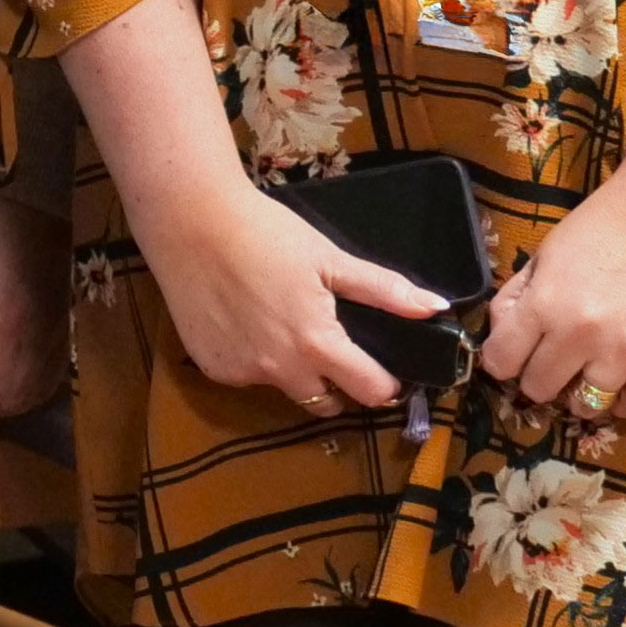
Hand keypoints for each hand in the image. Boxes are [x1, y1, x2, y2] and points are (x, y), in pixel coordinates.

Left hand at [0, 184, 71, 416]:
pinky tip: (13, 381)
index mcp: (0, 323)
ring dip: (7, 401)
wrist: (35, 196)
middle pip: (10, 398)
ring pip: (34, 392)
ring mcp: (55, 334)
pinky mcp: (65, 326)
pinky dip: (31, 388)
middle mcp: (34, 339)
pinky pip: (52, 375)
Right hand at [130, 180, 442, 420]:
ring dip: (293, 371)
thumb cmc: (266, 233)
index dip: (385, 382)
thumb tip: (436, 307)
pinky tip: (243, 320)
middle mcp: (281, 369)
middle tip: (329, 345)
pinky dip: (252, 358)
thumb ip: (383, 290)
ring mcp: (243, 372)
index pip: (371, 392)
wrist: (190, 222)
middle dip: (337, 384)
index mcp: (318, 343)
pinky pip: (246, 375)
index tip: (382, 367)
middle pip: (328, 404)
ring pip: (285, 388)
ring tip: (280, 325)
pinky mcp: (212, 367)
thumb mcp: (329, 258)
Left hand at [476, 183, 625, 425]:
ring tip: (583, 376)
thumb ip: (517, 296)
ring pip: (587, 405)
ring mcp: (625, 351)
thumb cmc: (602, 225)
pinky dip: (625, 403)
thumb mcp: (544, 254)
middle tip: (549, 364)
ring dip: (579, 396)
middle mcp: (579, 335)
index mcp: (543, 304)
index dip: (501, 361)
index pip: (501, 361)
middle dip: (537, 378)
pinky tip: (618, 388)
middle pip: (540, 389)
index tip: (510, 356)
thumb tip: (501, 335)